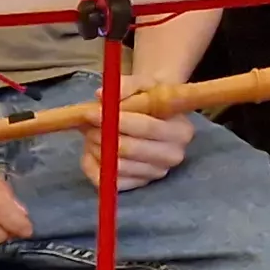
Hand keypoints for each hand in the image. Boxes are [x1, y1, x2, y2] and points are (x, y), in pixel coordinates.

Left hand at [73, 76, 195, 193]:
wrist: (154, 116)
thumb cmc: (148, 98)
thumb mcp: (142, 84)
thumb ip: (125, 86)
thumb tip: (101, 95)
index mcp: (182, 130)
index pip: (147, 127)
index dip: (117, 120)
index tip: (91, 112)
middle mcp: (173, 155)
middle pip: (129, 149)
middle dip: (102, 135)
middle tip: (88, 124)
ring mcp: (156, 173)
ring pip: (116, 165)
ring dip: (96, 148)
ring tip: (93, 133)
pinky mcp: (138, 185)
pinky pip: (107, 180)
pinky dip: (93, 165)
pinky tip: (94, 150)